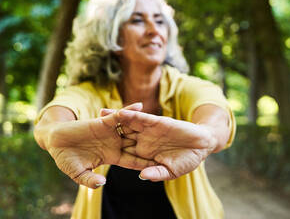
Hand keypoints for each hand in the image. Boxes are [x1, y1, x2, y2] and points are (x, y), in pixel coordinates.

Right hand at [44, 103, 154, 188]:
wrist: (55, 141)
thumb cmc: (65, 159)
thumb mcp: (77, 173)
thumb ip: (89, 180)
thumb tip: (101, 184)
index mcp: (111, 157)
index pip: (133, 161)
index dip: (146, 164)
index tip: (161, 167)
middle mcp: (114, 143)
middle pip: (137, 143)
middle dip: (152, 144)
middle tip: (170, 143)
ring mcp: (110, 132)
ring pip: (131, 128)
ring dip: (144, 125)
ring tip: (162, 121)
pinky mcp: (102, 121)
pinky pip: (118, 115)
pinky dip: (128, 111)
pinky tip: (140, 107)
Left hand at [102, 108, 216, 180]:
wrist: (201, 145)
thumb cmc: (187, 161)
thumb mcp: (171, 171)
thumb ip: (157, 173)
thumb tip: (142, 176)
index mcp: (142, 155)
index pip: (122, 154)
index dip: (108, 153)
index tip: (93, 152)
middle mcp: (142, 142)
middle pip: (120, 136)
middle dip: (106, 133)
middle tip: (88, 129)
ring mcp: (148, 131)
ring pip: (128, 125)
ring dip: (115, 120)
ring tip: (100, 114)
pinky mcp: (156, 122)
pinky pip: (141, 118)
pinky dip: (132, 115)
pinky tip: (121, 112)